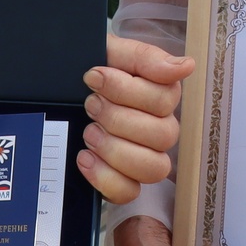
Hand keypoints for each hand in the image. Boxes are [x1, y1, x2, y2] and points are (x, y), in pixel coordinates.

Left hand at [78, 36, 189, 202]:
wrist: (59, 91)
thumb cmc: (90, 73)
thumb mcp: (112, 53)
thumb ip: (147, 58)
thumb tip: (186, 66)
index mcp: (161, 97)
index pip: (165, 100)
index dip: (126, 90)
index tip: (95, 77)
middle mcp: (159, 130)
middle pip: (163, 136)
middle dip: (118, 119)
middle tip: (90, 105)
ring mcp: (143, 158)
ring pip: (153, 168)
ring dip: (116, 149)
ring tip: (89, 132)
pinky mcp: (123, 181)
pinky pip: (128, 192)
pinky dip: (105, 177)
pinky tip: (85, 157)